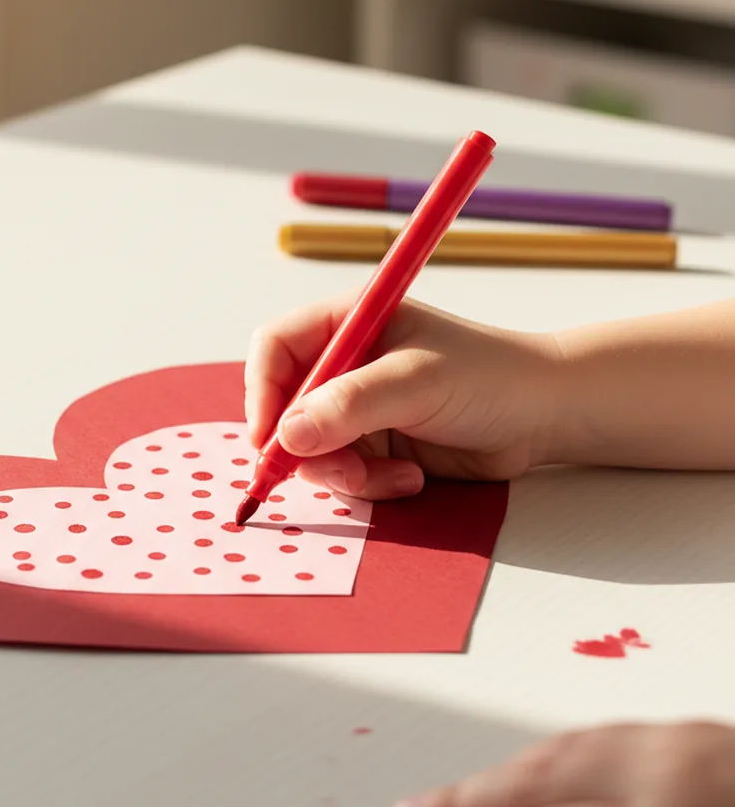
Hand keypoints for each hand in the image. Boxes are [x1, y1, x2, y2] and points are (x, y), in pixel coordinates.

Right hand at [243, 293, 561, 498]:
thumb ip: (350, 406)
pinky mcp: (372, 444)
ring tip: (393, 473)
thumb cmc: (491, 377)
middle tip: (339, 470)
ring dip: (344, 472)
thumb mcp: (416, 383)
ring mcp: (355, 406)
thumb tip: (288, 436)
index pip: (274, 350)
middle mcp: (343, 363)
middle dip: (305, 447)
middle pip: (283, 408)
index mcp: (346, 322)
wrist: (544, 416)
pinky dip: (368, 483)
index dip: (262, 393)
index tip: (270, 438)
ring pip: (309, 450)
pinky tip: (408, 476)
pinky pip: (341, 473)